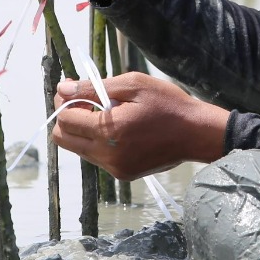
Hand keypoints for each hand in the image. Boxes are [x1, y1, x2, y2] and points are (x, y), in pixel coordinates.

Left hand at [51, 72, 229, 181]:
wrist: (197, 133)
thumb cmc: (167, 104)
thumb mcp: (133, 85)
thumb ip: (93, 87)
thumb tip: (63, 88)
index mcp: (108, 131)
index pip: (64, 120)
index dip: (64, 102)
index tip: (74, 89)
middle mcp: (107, 155)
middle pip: (63, 139)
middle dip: (67, 118)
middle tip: (84, 101)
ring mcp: (115, 168)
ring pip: (79, 149)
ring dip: (83, 130)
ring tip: (106, 113)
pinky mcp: (123, 174)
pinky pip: (97, 157)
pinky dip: (99, 142)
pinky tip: (119, 128)